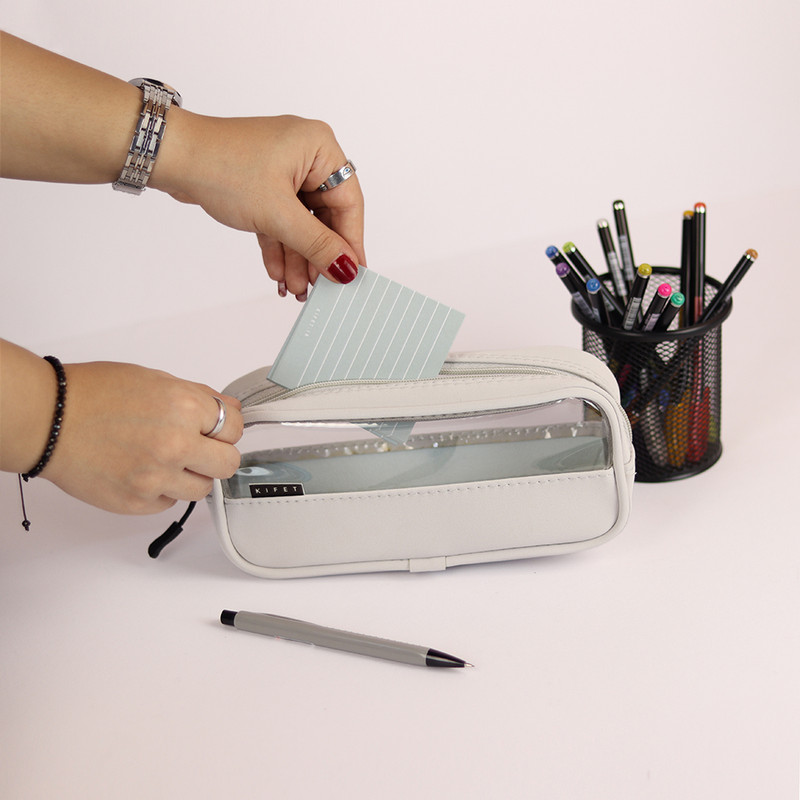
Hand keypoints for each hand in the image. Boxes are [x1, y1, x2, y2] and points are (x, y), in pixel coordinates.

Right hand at [42, 362, 243, 514]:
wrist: (48, 420)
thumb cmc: (93, 394)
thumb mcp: (155, 380)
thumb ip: (199, 396)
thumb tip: (230, 408)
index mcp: (184, 408)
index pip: (235, 428)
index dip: (226, 429)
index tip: (215, 431)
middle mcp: (175, 444)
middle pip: (228, 463)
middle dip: (217, 455)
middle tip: (199, 450)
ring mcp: (157, 477)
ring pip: (201, 489)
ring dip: (190, 476)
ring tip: (164, 460)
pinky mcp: (137, 502)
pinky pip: (169, 503)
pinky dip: (162, 491)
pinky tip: (142, 470)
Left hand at [153, 113, 365, 299]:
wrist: (171, 158)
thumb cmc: (220, 165)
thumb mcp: (278, 214)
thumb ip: (317, 245)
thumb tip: (346, 268)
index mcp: (319, 148)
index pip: (348, 203)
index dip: (350, 242)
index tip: (352, 273)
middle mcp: (306, 156)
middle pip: (324, 217)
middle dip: (317, 256)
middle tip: (319, 286)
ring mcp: (283, 171)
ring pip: (301, 223)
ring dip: (297, 257)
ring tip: (295, 288)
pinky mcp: (263, 186)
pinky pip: (281, 221)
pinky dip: (279, 246)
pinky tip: (278, 273)